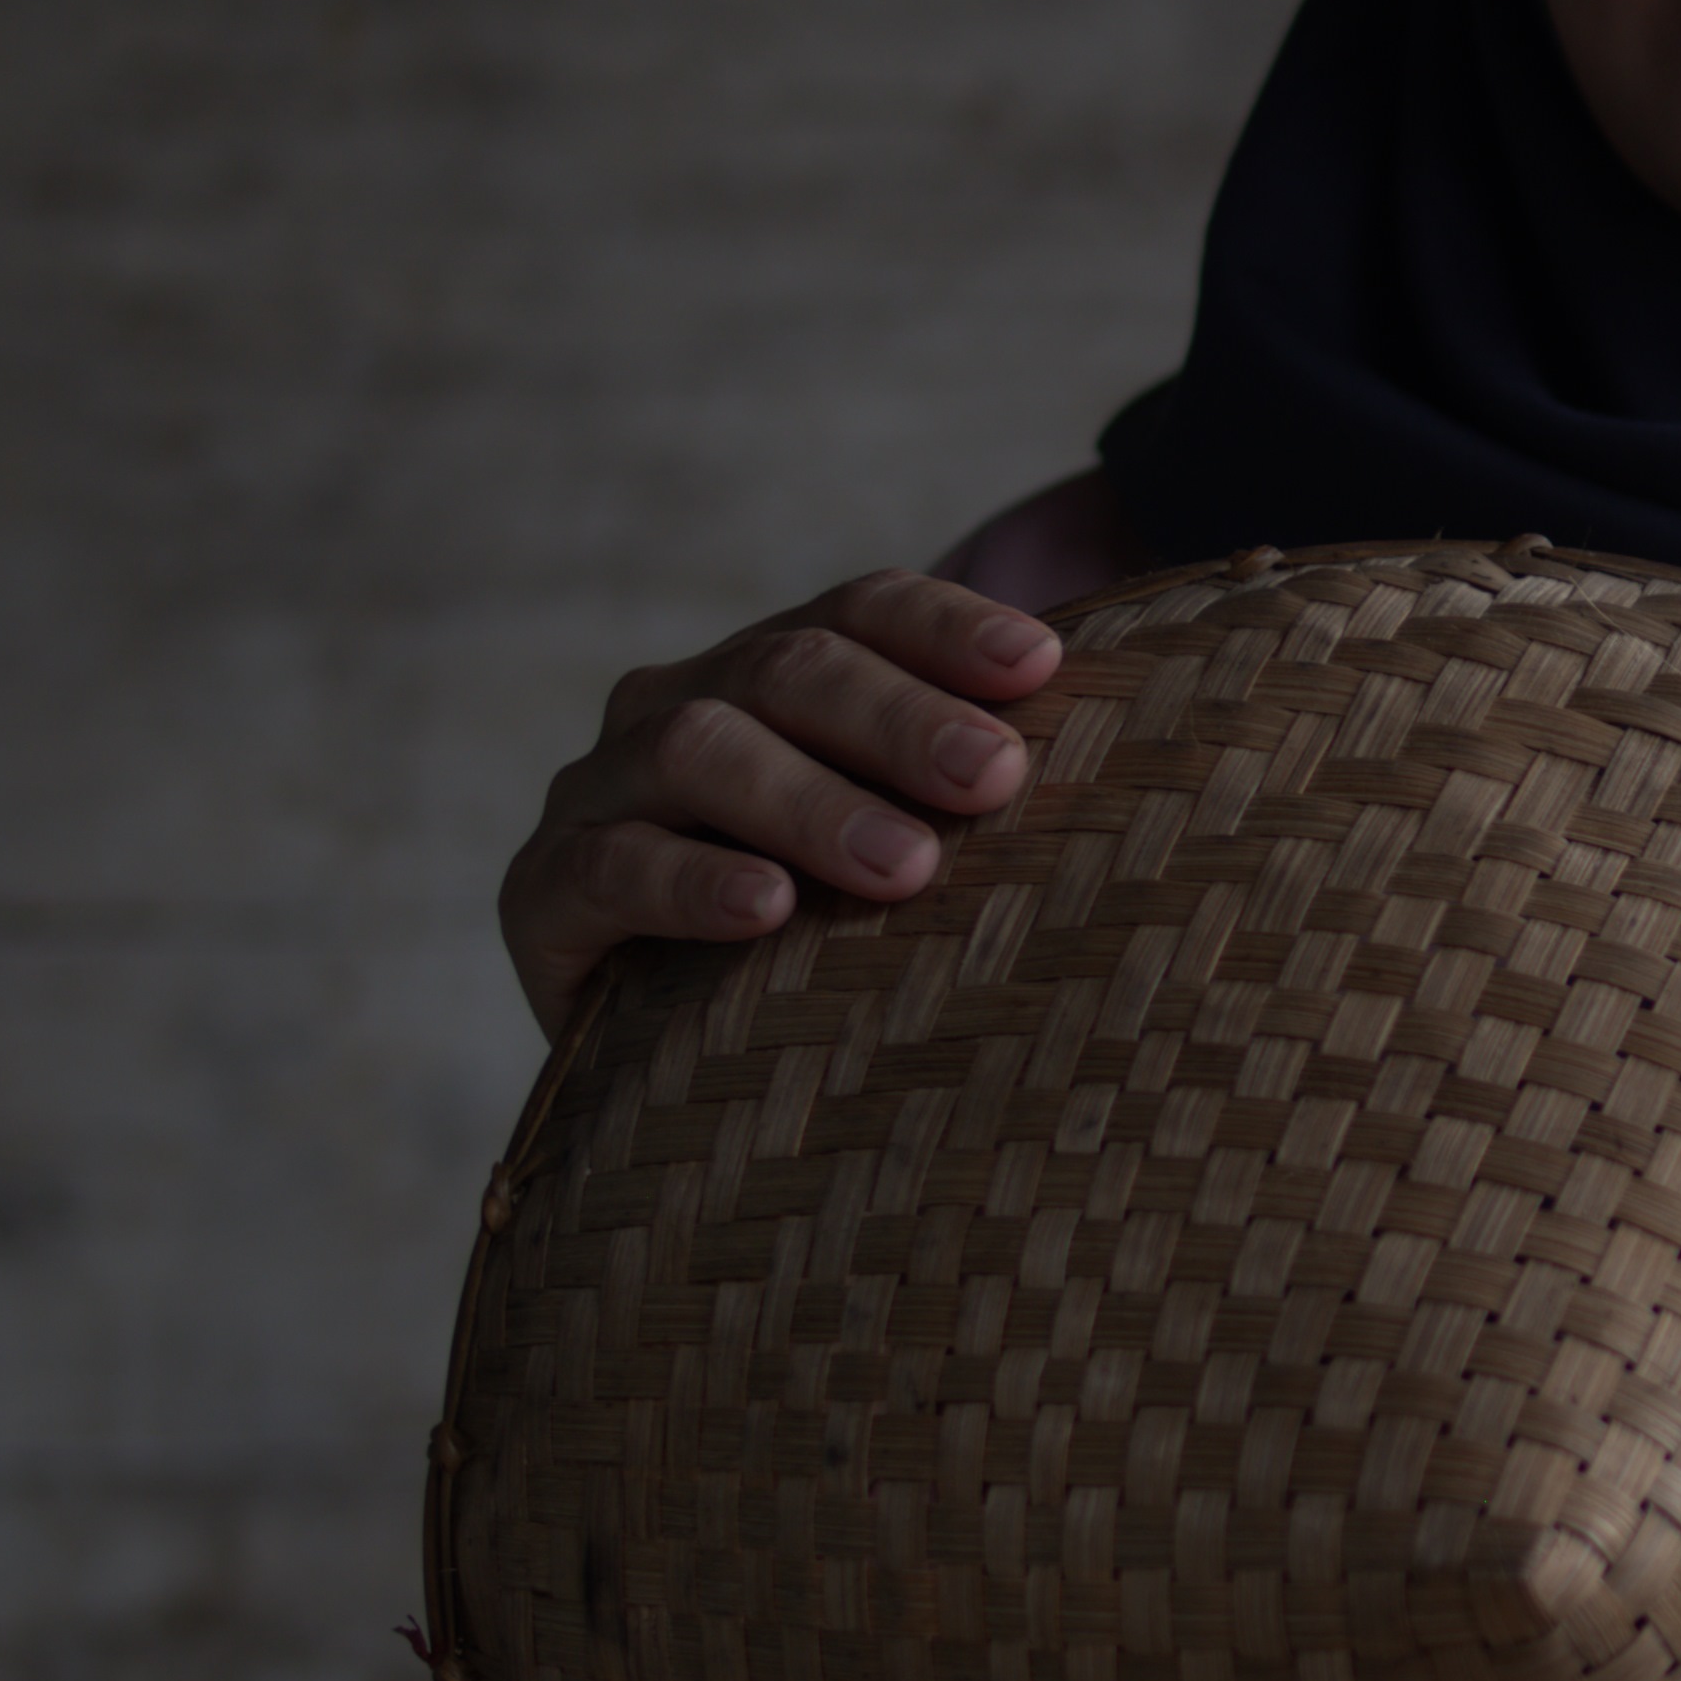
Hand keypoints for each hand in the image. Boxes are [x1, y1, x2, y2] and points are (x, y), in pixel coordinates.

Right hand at [499, 573, 1062, 1038]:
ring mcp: (601, 792)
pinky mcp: (543, 893)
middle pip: (789, 668)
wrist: (676, 1069)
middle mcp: (679, 706)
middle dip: (899, 718)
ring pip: (698, 750)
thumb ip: (971, 795)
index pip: (863, 610)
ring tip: (906, 865)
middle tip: (996, 779)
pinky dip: (690, 885)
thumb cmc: (832, 942)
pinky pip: (611, 868)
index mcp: (773, 674)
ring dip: (810, 800)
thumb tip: (1138, 755)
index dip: (948, 627)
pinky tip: (766, 910)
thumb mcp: (904, 853)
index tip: (1042, 666)